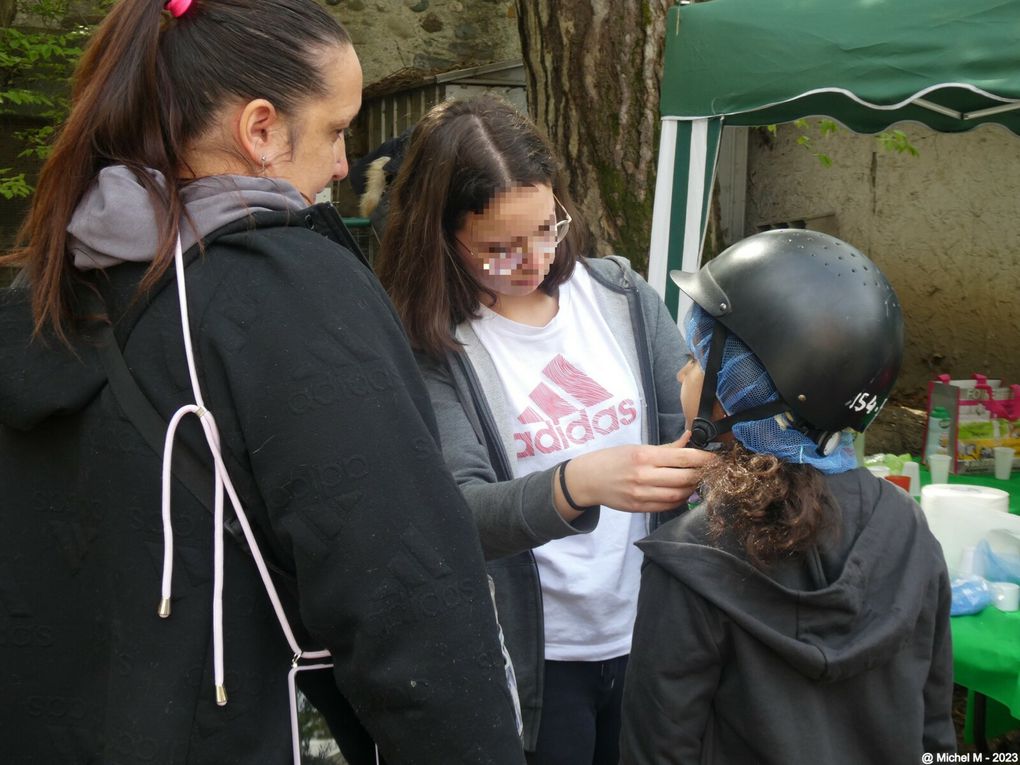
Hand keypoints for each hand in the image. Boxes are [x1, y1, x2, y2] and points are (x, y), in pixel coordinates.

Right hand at [554, 438, 715, 516]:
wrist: (587, 480)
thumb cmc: (612, 459)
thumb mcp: (637, 447)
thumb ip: (666, 448)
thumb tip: (689, 439)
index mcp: (644, 456)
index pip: (683, 458)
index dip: (704, 459)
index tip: (717, 459)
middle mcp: (643, 475)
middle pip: (684, 478)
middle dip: (703, 475)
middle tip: (712, 472)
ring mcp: (641, 494)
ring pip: (678, 495)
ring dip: (693, 489)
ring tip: (698, 482)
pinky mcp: (639, 507)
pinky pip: (667, 506)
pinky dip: (680, 500)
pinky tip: (683, 493)